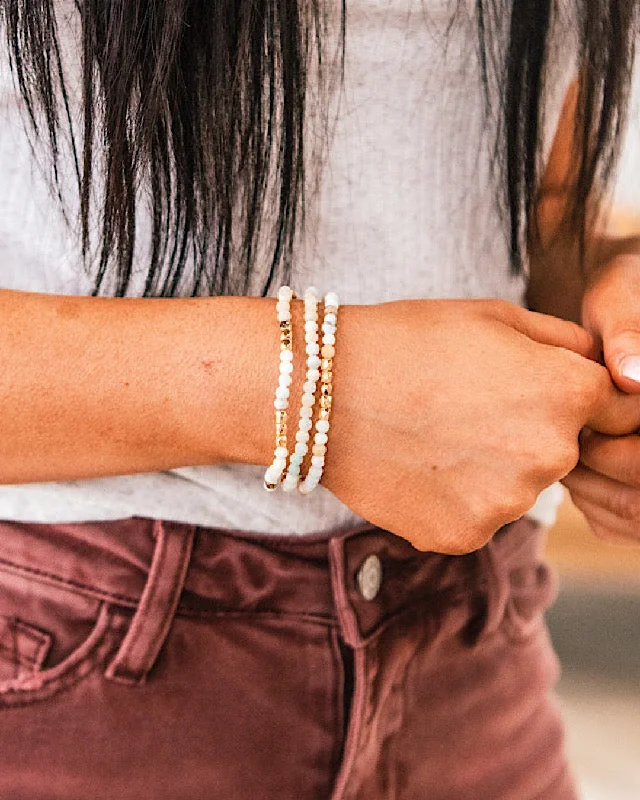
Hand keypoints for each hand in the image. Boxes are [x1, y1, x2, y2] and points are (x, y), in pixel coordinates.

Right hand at [323, 299, 639, 553]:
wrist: (324, 392)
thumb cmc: (408, 341)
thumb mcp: (496, 316)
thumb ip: (565, 341)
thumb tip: (599, 365)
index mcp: (568, 394)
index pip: (612, 407)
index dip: (569, 393)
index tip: (526, 388)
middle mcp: (551, 456)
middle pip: (562, 450)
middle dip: (527, 430)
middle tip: (465, 407)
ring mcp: (507, 503)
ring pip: (516, 486)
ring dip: (490, 467)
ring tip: (434, 434)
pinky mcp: (464, 536)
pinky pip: (477, 515)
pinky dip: (455, 496)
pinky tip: (418, 465)